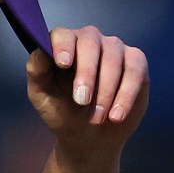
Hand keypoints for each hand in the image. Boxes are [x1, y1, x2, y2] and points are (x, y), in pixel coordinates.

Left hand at [26, 26, 147, 155]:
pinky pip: (135, 70)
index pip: (63, 34)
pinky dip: (126, 94)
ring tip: (98, 117)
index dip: (63, 46)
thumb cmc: (62, 112)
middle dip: (87, 72)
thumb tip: (39, 51)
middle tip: (82, 100)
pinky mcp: (136, 64)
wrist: (88, 138)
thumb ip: (37, 72)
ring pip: (113, 57)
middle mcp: (90, 41)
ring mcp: (114, 49)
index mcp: (64, 44)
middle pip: (90, 43)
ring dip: (106, 89)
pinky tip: (116, 115)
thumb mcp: (42, 97)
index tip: (63, 63)